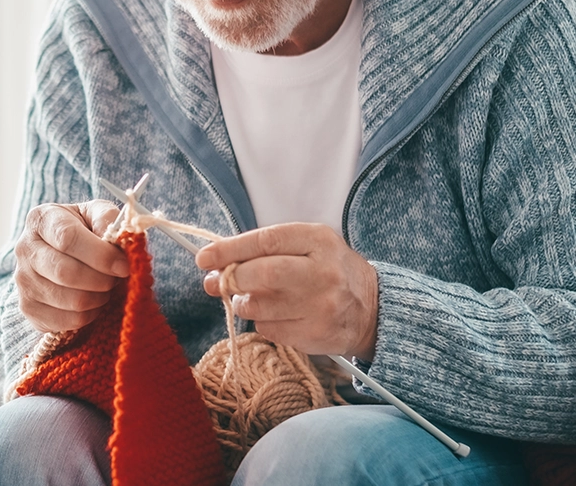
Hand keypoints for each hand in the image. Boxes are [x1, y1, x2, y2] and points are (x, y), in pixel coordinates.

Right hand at [14, 200, 130, 332]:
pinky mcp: (29, 309)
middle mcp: (25, 250)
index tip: (124, 265)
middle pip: (67, 273)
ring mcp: (23, 282)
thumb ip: (107, 218)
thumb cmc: (81, 229)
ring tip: (105, 287)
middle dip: (102, 279)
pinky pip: (68, 321)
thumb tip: (118, 238)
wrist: (56, 251)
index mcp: (41, 220)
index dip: (101, 255)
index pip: (67, 238)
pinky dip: (90, 315)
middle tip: (117, 278)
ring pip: (71, 300)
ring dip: (99, 297)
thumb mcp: (94, 213)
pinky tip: (93, 301)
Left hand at [196, 223, 379, 361]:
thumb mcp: (304, 246)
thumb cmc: (327, 271)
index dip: (229, 250)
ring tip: (253, 298)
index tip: (204, 258)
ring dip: (244, 303)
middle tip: (221, 282)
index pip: (265, 241)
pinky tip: (277, 314)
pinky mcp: (315, 335)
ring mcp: (321, 307)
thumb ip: (261, 251)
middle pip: (262, 274)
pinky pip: (268, 329)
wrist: (372, 308)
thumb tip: (213, 268)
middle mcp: (323, 273)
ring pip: (259, 306)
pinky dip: (262, 321)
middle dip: (233, 279)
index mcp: (318, 240)